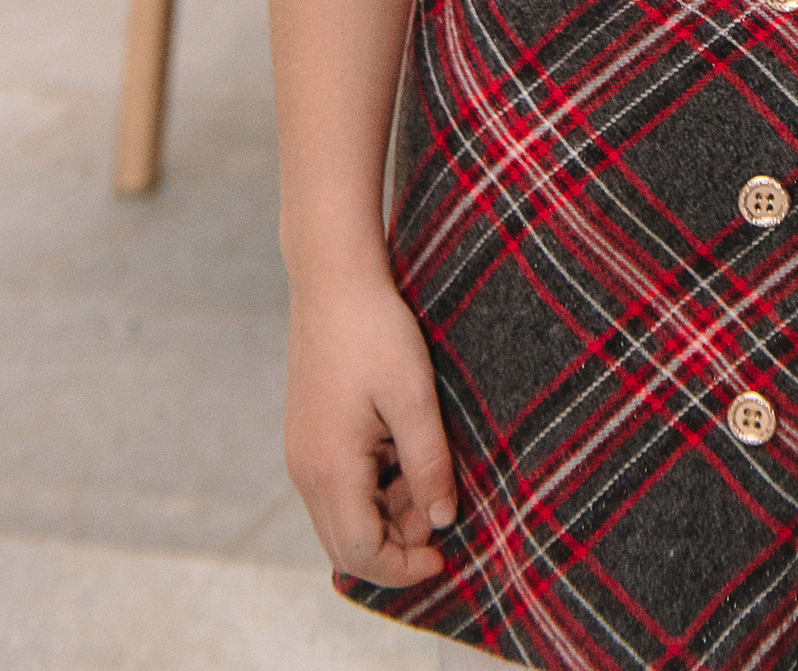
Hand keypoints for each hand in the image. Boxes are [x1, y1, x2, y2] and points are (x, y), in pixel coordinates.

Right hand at [283, 263, 453, 586]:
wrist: (333, 281)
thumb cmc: (376, 332)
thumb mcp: (415, 397)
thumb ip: (428, 465)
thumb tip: (443, 521)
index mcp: (330, 470)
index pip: (360, 553)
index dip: (403, 567)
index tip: (445, 554)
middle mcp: (305, 473)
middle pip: (346, 546)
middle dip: (396, 546)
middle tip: (439, 508)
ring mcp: (301, 456)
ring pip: (342, 519)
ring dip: (385, 515)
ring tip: (427, 472)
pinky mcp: (306, 439)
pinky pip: (337, 489)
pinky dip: (371, 491)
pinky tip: (402, 454)